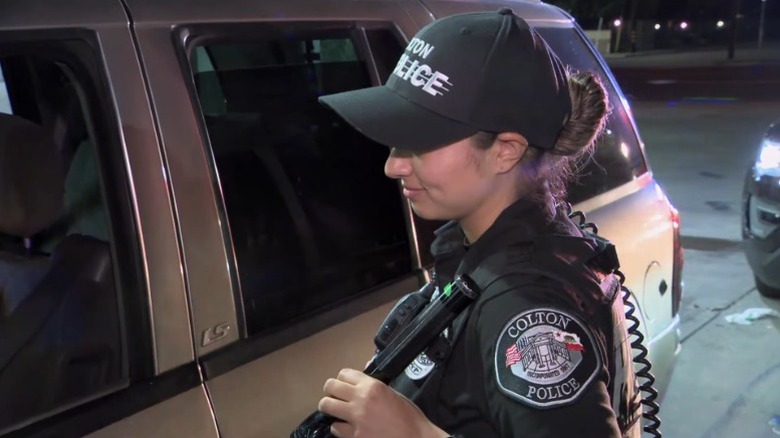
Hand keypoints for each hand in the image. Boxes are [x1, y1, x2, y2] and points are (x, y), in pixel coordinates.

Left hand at [318, 368, 448, 437]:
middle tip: (336, 397)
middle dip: (331, 391)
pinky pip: (335, 428)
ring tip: (337, 412)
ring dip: (331, 409)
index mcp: (373, 386)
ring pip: (326, 406)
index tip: (345, 386)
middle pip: (330, 387)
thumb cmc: (410, 417)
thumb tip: (363, 370)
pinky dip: (339, 428)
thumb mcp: (395, 394)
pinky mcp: (354, 436)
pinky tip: (348, 428)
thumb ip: (375, 384)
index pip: (344, 374)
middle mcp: (361, 399)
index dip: (343, 380)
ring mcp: (356, 419)